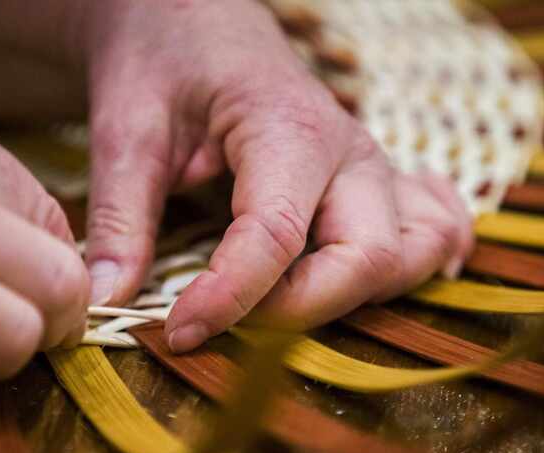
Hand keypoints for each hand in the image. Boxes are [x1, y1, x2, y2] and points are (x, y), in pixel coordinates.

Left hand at [82, 0, 473, 351]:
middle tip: (226, 324)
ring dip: (360, 298)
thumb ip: (121, 216)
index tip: (178, 332)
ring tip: (286, 312)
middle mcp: (350, 153)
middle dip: (302, 311)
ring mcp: (373, 169)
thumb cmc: (165, 64)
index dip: (230, 298)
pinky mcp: (377, 183)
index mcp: (290, 130)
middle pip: (367, 258)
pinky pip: (433, 230)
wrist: (199, 23)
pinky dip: (417, 266)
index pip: (276, 235)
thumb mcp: (127, 130)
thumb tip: (109, 299)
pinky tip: (374, 285)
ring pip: (412, 254)